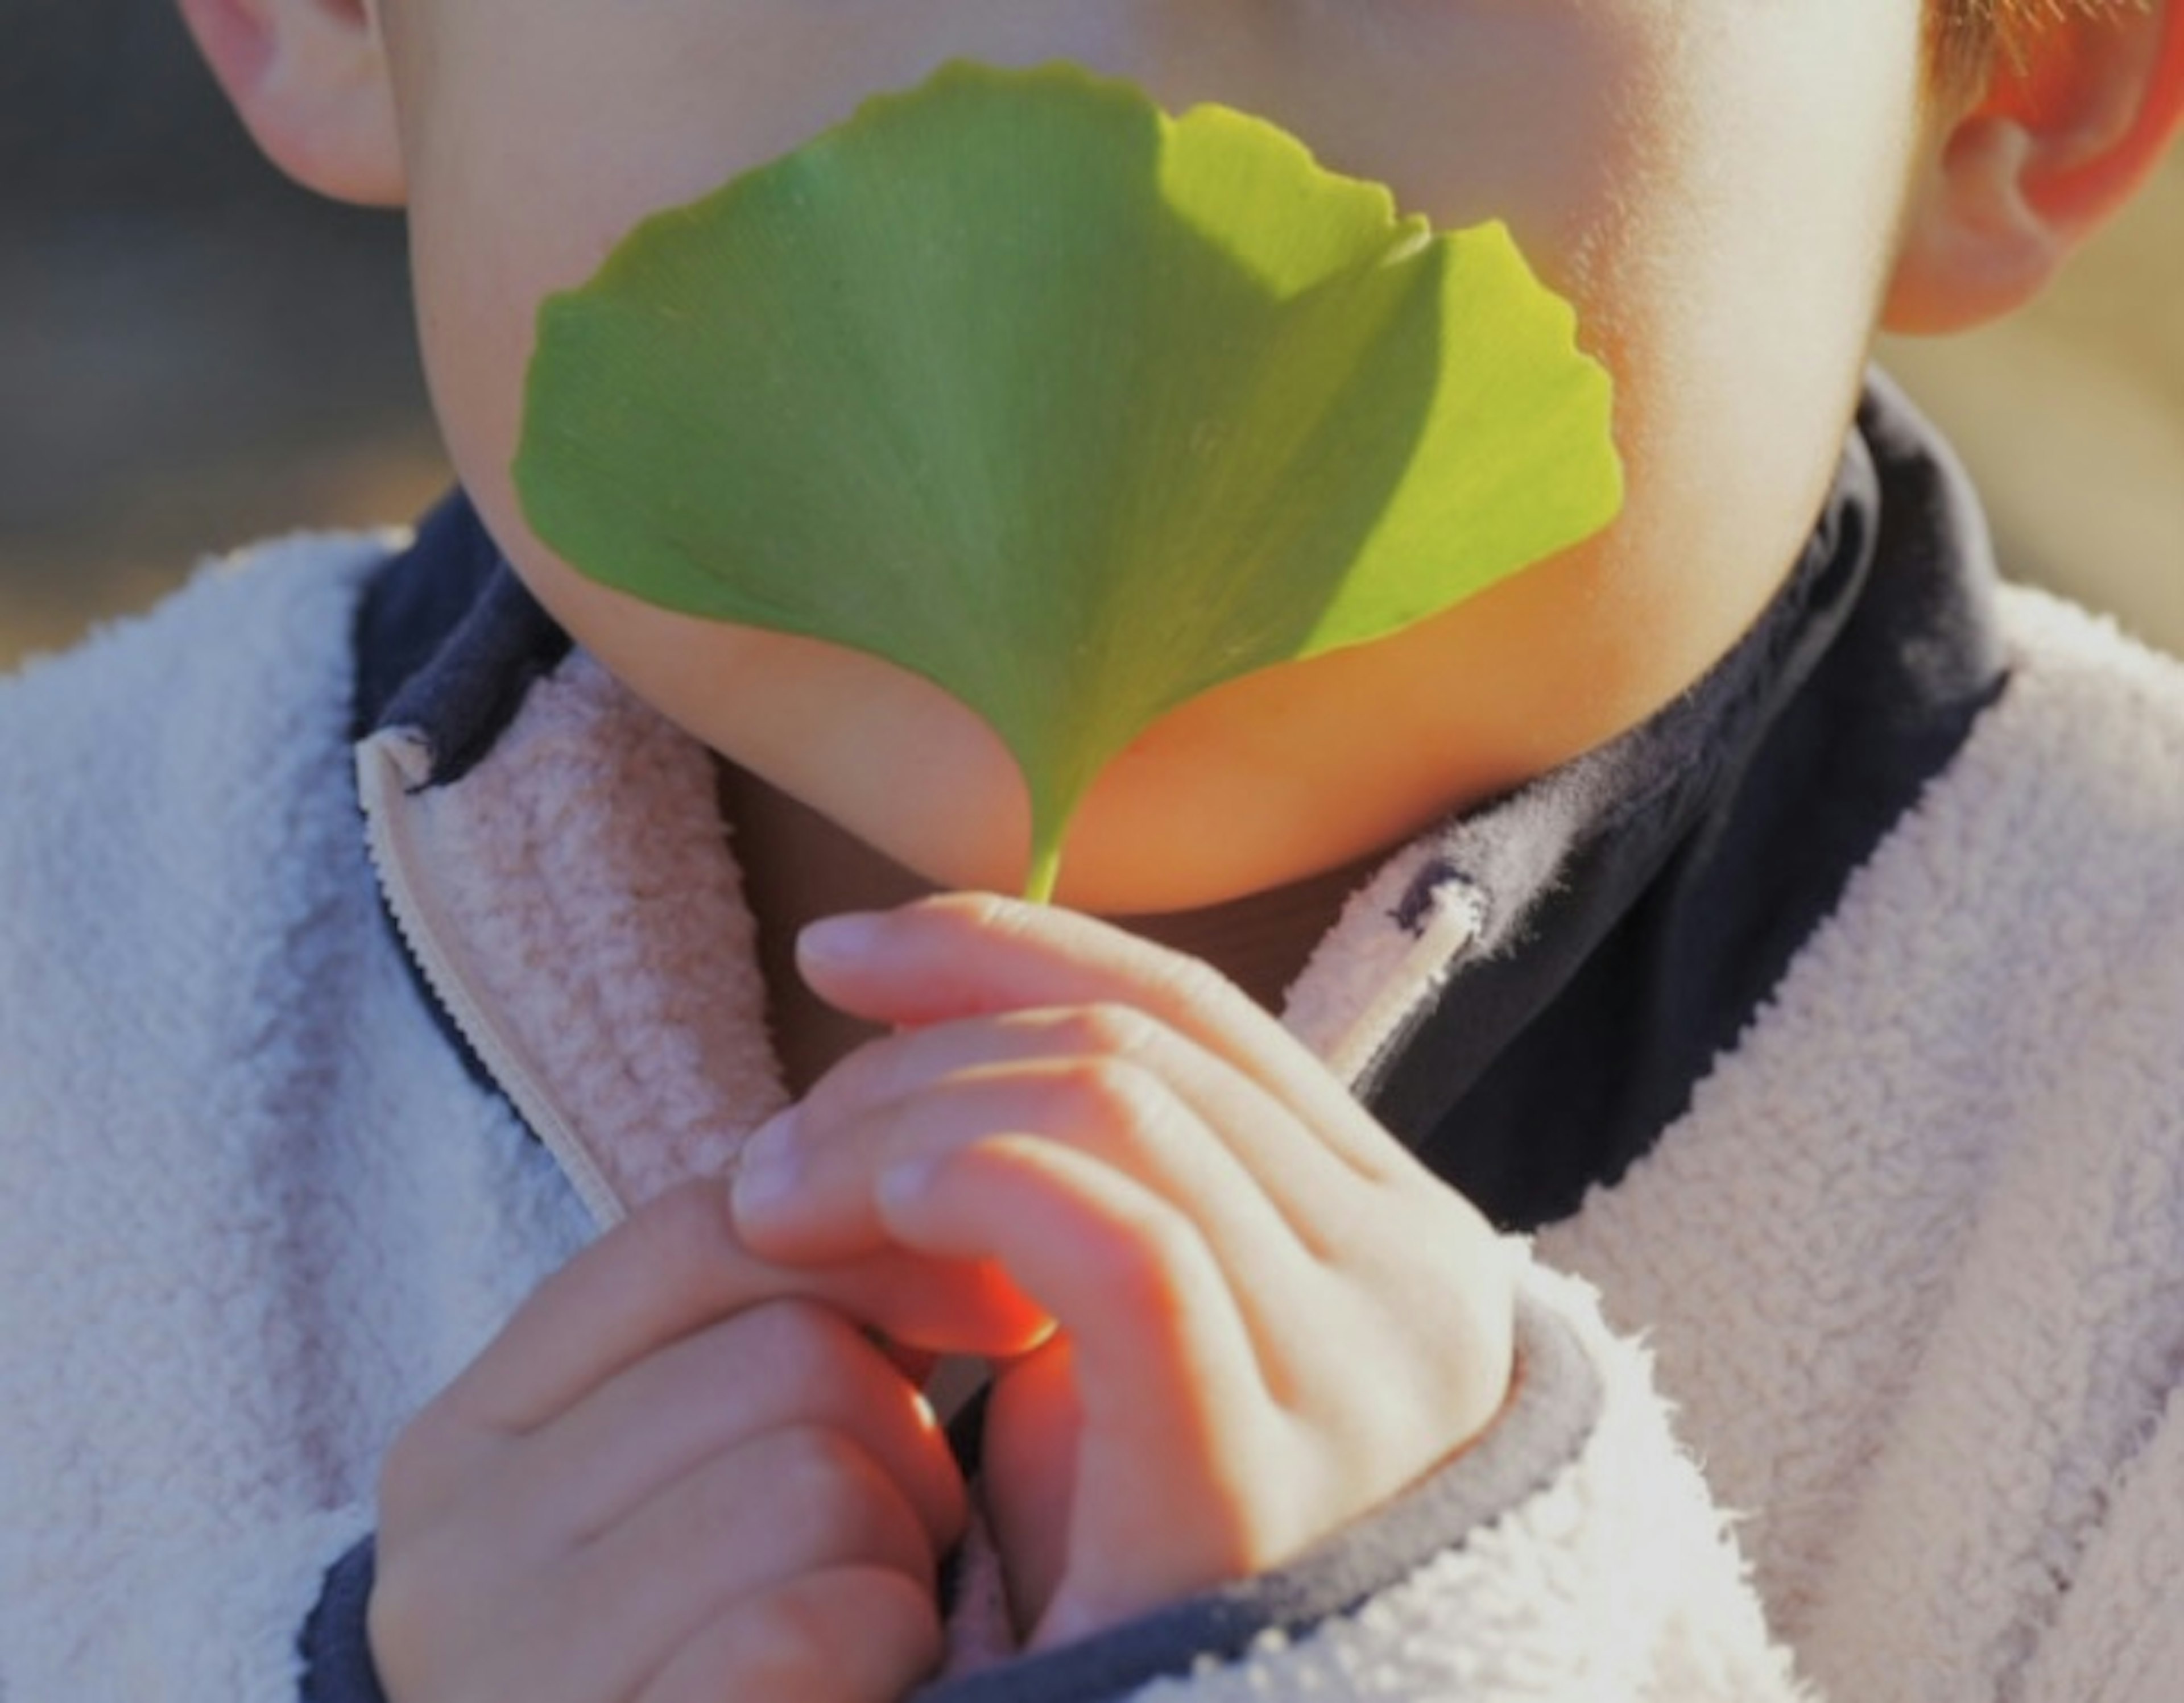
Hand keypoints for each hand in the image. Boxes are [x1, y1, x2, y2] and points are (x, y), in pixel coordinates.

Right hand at [369, 1180, 1049, 1702]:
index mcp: (469, 1445)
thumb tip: (985, 1246)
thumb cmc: (721, 1660)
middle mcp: (446, 1557)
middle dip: (900, 1440)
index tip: (989, 1301)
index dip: (877, 1241)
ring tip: (871, 1629)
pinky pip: (797, 1635)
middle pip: (786, 1354)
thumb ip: (790, 1333)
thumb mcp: (717, 1479)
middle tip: (893, 1545)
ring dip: (903, 1557)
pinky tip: (866, 1689)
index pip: (698, 1230)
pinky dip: (877, 1649)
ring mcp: (506, 1677)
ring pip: (814, 1478)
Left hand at [730, 894, 1516, 1650]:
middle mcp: (1423, 1276)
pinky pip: (1116, 1242)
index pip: (1191, 1011)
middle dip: (923, 1052)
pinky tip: (870, 1221)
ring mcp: (1365, 1372)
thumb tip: (932, 1041)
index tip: (839, 951)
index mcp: (1391, 1225)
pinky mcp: (1264, 1474)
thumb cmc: (1121, 1571)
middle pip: (1140, 1047)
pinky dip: (972, 1185)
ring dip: (905, 1121)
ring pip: (1115, 1107)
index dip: (1005, 948)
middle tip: (775, 1150)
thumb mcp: (1116, 1344)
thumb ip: (1096, 1195)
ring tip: (776, 1202)